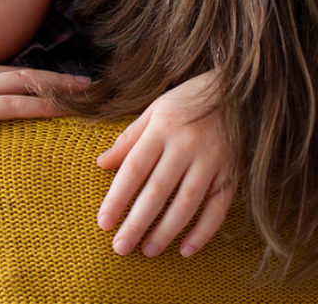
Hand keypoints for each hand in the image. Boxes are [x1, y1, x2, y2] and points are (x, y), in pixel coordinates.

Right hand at [0, 60, 89, 142]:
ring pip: (30, 84)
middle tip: (87, 82)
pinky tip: (66, 109)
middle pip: (25, 73)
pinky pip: (20, 105)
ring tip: (88, 92)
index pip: (3, 72)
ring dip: (61, 88)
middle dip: (57, 78)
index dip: (29, 77)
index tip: (50, 81)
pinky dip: (46, 105)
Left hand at [96, 71, 233, 257]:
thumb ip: (128, 139)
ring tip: (148, 251)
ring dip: (166, 231)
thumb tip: (102, 163)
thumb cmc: (187, 100)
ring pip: (187, 203)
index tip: (103, 222)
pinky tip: (187, 249)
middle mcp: (186, 146)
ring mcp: (212, 161)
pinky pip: (218, 207)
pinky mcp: (233, 173)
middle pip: (157, 191)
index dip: (117, 198)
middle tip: (120, 247)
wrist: (240, 89)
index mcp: (161, 129)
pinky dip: (204, 231)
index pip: (133, 170)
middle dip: (137, 222)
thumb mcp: (153, 111)